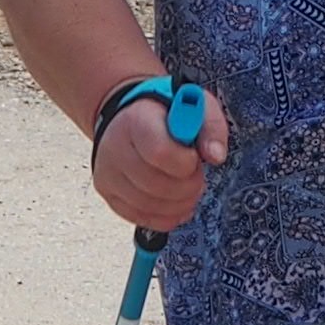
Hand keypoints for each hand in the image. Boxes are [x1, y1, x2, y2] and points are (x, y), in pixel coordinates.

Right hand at [94, 82, 228, 233]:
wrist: (129, 121)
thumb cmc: (166, 115)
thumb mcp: (195, 106)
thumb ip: (211, 126)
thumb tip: (216, 156)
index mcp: (136, 121)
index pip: (160, 153)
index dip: (186, 163)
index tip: (194, 157)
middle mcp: (115, 148)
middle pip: (157, 185)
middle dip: (188, 186)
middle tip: (196, 174)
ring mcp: (108, 175)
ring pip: (150, 206)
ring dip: (180, 204)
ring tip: (188, 187)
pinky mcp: (109, 195)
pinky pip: (141, 218)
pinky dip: (166, 216)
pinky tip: (176, 202)